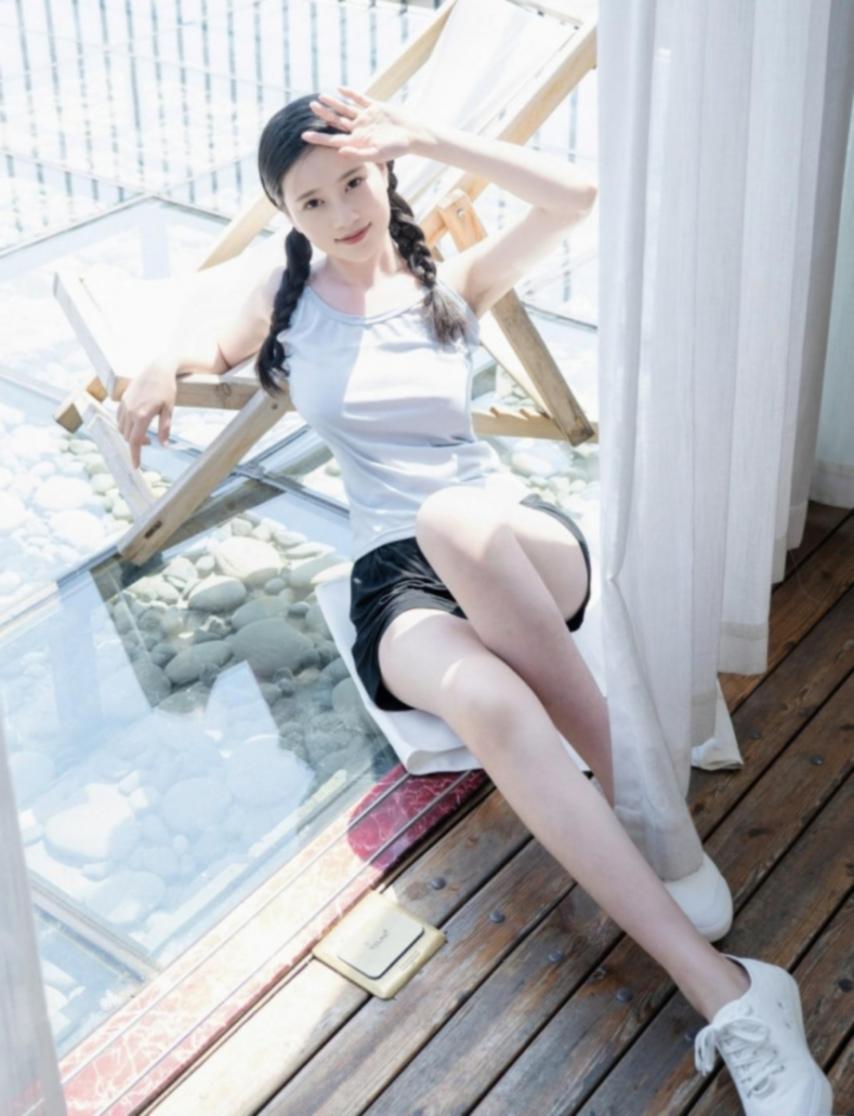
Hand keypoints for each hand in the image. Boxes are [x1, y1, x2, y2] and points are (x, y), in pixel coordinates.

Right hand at [116, 360, 176, 468]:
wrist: (157, 369)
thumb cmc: (166, 389)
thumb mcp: (169, 409)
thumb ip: (165, 428)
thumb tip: (164, 446)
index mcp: (142, 415)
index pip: (135, 441)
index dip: (135, 455)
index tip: (136, 466)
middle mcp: (130, 411)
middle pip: (128, 437)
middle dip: (137, 444)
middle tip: (150, 442)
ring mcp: (124, 405)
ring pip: (121, 429)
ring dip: (130, 435)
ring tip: (145, 433)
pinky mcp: (122, 400)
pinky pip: (119, 419)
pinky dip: (125, 426)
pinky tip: (136, 423)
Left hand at [302, 85, 428, 161]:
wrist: (413, 136)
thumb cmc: (397, 148)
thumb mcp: (378, 154)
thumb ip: (358, 153)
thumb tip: (340, 151)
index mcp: (358, 142)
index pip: (333, 140)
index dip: (318, 138)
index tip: (303, 135)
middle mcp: (360, 130)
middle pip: (337, 122)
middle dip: (324, 115)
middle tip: (311, 107)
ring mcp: (367, 119)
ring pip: (346, 109)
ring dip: (333, 103)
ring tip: (320, 97)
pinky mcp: (376, 108)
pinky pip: (360, 99)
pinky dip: (350, 94)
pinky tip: (340, 89)